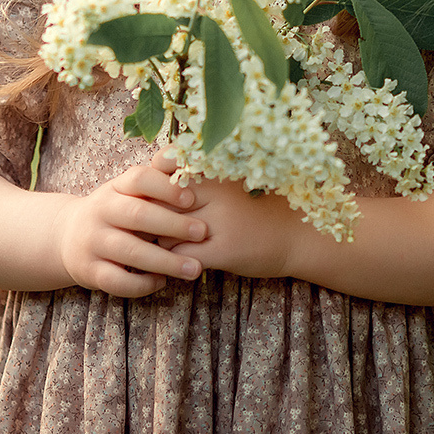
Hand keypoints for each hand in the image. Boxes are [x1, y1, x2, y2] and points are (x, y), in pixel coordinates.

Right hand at [50, 163, 207, 296]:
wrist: (67, 236)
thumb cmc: (113, 213)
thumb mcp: (124, 194)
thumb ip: (152, 189)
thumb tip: (194, 179)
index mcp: (113, 189)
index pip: (138, 179)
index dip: (165, 187)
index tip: (192, 198)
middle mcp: (100, 211)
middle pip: (137, 214)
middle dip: (173, 224)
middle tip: (202, 232)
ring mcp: (93, 242)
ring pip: (131, 251)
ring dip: (166, 261)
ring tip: (194, 268)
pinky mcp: (89, 271)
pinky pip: (118, 281)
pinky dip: (143, 284)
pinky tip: (162, 282)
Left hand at [151, 149, 302, 278]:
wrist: (295, 235)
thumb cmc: (255, 208)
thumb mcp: (227, 185)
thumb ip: (196, 180)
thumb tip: (152, 176)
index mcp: (214, 174)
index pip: (165, 168)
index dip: (148, 181)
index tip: (143, 195)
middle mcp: (215, 195)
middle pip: (160, 202)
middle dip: (146, 216)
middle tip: (138, 227)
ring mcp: (219, 223)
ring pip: (165, 232)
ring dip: (157, 242)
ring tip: (153, 248)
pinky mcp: (223, 252)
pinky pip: (181, 257)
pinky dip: (171, 263)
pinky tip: (173, 265)